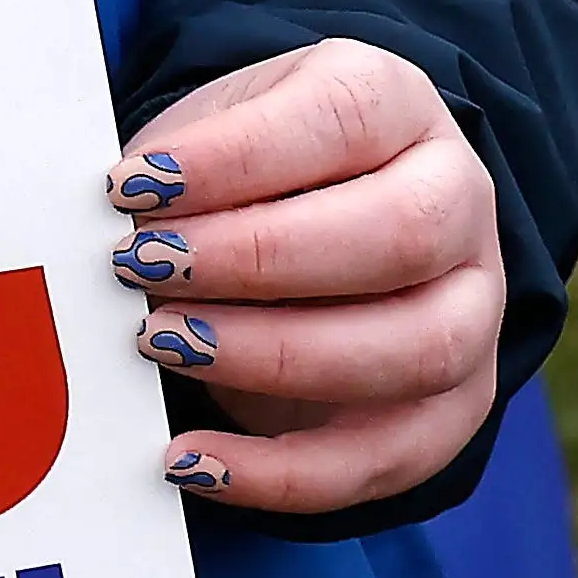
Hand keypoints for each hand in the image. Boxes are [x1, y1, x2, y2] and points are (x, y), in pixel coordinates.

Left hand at [108, 39, 508, 515]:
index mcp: (396, 104)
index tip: (132, 185)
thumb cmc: (248, 169)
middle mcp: (457, 200)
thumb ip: (171, 166)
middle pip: (399, 233)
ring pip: (416, 347)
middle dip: (257, 259)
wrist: (318, 218)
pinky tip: (190, 460)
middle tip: (142, 269)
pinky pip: (393, 455)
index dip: (234, 156)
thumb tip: (105, 221)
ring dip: (276, 357)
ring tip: (162, 344)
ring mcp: (472, 307)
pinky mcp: (455, 404)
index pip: (343, 117)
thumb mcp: (209, 131)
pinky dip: (286, 473)